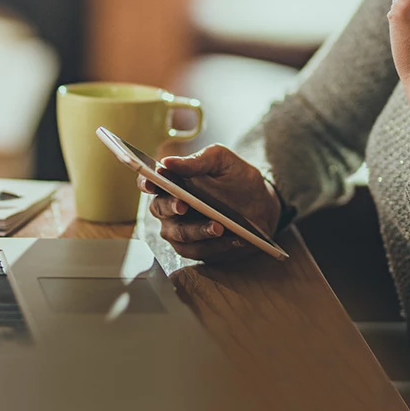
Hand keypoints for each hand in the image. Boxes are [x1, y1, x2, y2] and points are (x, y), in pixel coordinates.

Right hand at [138, 144, 281, 262]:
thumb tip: (168, 162)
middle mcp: (170, 207)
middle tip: (185, 205)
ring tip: (219, 226)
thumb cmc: (238, 179)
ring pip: (178, 233)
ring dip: (197, 231)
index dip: (146, 182)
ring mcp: (180, 229)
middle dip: (171, 207)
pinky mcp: (195, 248)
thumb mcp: (222, 161)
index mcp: (172, 182)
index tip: (153, 182)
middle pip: (159, 209)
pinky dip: (215, 246)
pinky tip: (232, 239)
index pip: (149, 182)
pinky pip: (198, 250)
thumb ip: (197, 160)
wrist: (263, 206)